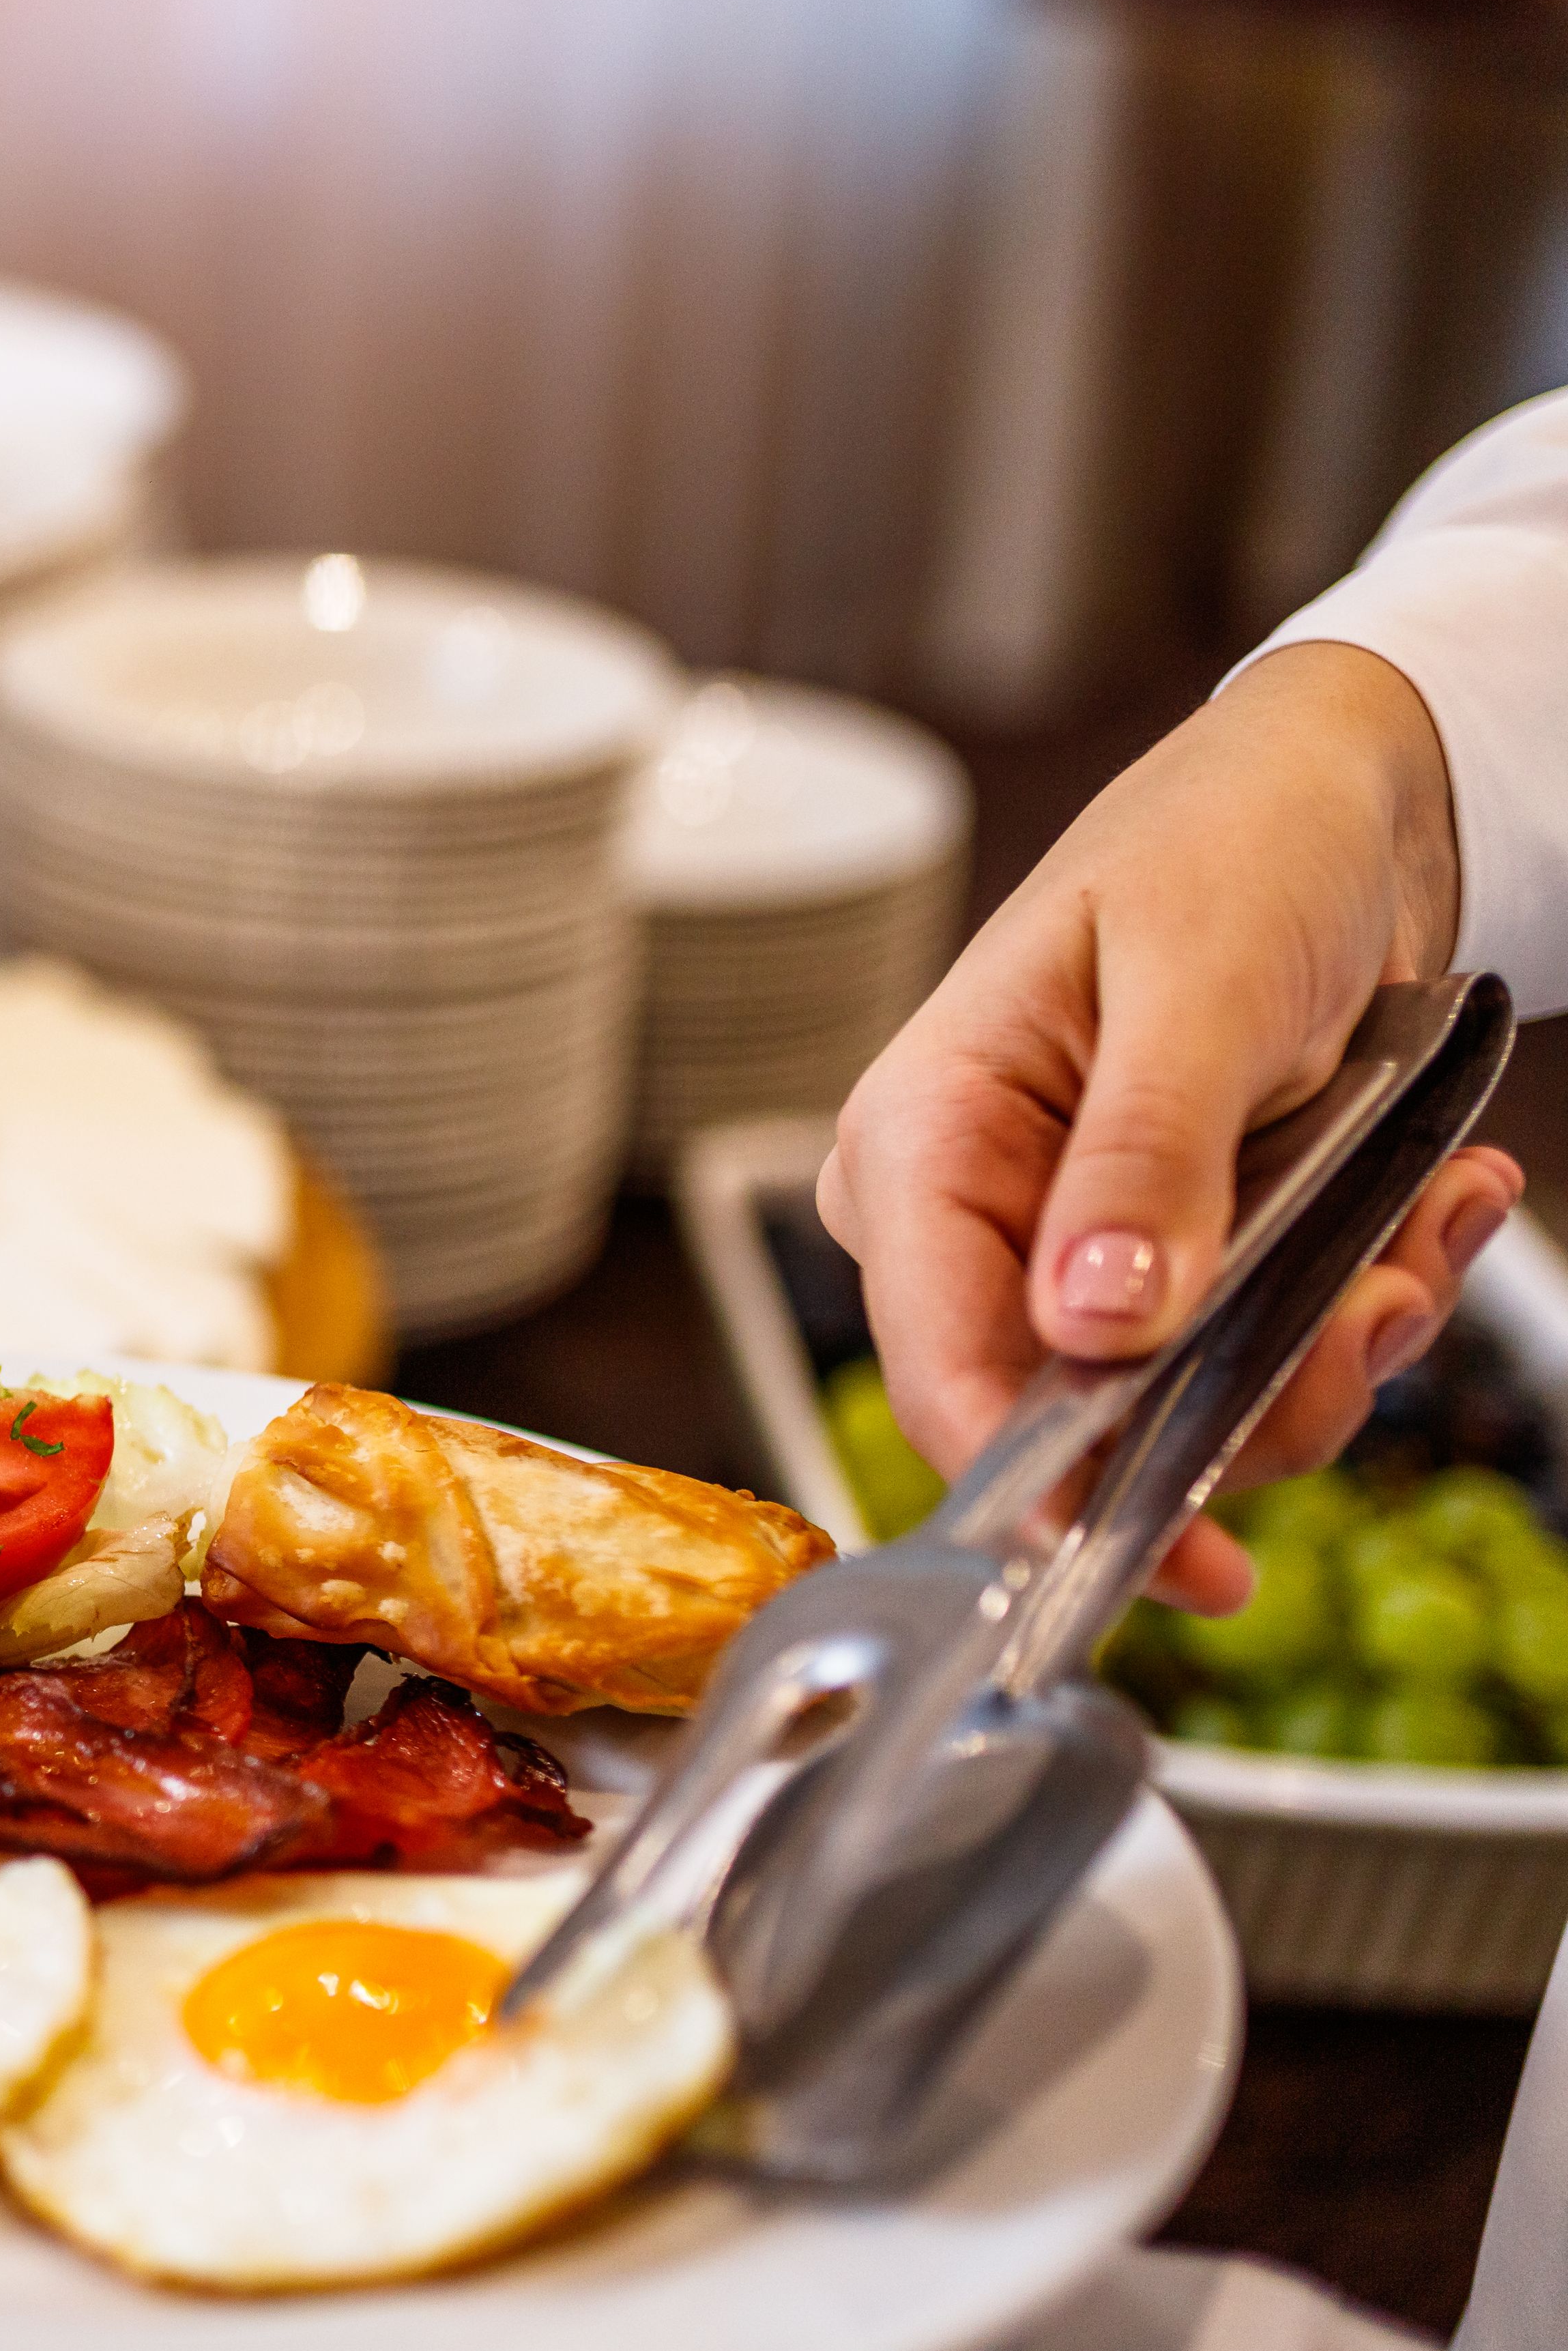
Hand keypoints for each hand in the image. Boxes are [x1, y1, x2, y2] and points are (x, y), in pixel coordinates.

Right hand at [815, 642, 1521, 1606]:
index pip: (945, 1371)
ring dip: (1337, 1343)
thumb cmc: (1235, 842)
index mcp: (920, 1145)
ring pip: (1183, 1410)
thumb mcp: (1198, 985)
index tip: (1185, 1556)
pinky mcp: (1166, 1257)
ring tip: (1427, 1220)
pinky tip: (1430, 1201)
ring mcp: (1067, 1246)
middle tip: (1383, 1303)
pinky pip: (1253, 1354)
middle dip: (1255, 1395)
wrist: (1343, 793)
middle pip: (1077, 1420)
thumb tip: (1093, 1327)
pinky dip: (1365, 1302)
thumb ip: (1144, 1160)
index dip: (1051, 1487)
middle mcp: (971, 1218)